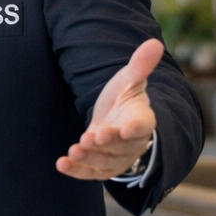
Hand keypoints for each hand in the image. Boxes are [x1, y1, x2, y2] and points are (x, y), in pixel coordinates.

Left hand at [56, 38, 162, 180]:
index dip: (133, 129)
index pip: (141, 127)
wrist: (115, 119)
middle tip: (90, 138)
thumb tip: (155, 43)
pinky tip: (61, 164)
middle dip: (105, 145)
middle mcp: (132, 144)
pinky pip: (90, 173)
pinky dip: (76, 171)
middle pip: (120, 148)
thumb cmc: (125, 99)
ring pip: (104, 163)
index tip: (124, 129)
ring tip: (73, 151)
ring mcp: (117, 158)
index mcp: (142, 121)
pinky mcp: (101, 168)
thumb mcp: (130, 80)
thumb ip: (140, 65)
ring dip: (89, 159)